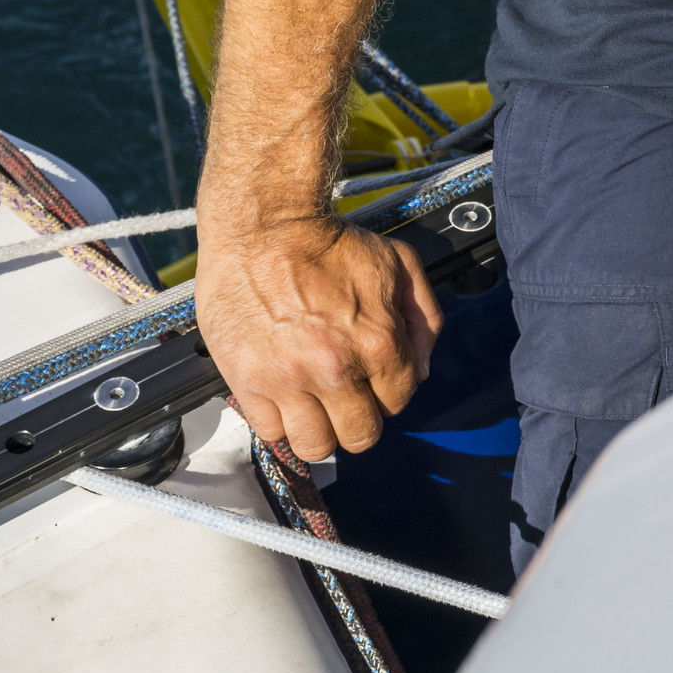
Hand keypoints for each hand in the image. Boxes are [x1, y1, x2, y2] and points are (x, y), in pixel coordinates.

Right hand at [195, 217, 442, 460]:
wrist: (264, 226)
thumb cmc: (328, 243)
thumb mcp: (398, 261)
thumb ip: (423, 317)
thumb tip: (420, 369)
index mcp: (377, 341)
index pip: (399, 401)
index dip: (390, 389)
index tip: (375, 376)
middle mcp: (334, 369)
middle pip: (360, 436)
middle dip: (360, 417)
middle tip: (347, 394)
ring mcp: (288, 380)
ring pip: (316, 446)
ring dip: (320, 429)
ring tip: (315, 401)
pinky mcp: (248, 382)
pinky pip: (271, 432)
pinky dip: (280, 420)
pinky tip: (285, 393)